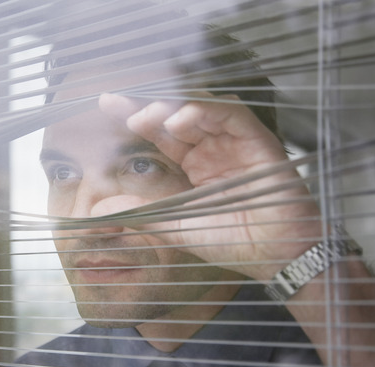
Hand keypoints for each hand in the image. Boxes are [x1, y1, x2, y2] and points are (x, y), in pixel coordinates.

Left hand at [98, 92, 322, 280]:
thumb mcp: (175, 226)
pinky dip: (207, 112)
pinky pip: (232, 116)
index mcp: (194, 165)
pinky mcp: (258, 142)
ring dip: (172, 109)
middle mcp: (213, 149)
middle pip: (176, 115)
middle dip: (147, 107)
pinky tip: (182, 120)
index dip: (135, 115)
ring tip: (147, 118)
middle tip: (119, 107)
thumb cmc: (232, 242)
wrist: (274, 256)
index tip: (106, 103)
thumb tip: (100, 210)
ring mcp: (235, 143)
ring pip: (202, 109)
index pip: (160, 133)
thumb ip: (141, 214)